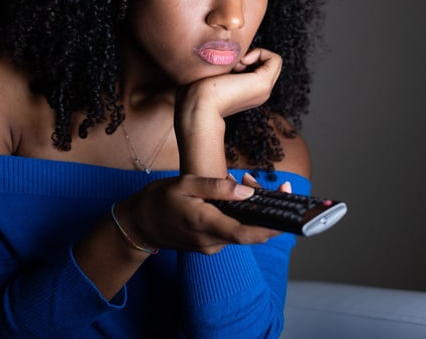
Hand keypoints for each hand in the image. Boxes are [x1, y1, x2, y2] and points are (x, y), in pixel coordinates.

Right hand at [115, 173, 280, 254]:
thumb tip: (246, 190)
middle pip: (250, 232)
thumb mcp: (186, 183)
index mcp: (205, 224)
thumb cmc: (159, 200)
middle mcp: (211, 241)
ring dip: (253, 210)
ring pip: (243, 230)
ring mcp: (210, 246)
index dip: (271, 227)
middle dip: (268, 211)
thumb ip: (217, 187)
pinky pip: (232, 231)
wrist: (138, 225)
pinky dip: (241, 215)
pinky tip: (235, 195)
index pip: (246, 233)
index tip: (288, 215)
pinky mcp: (209, 245)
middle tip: (274, 184)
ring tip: (248, 180)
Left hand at [177, 47, 281, 118]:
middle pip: (267, 64)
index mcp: (249, 93)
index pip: (259, 67)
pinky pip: (275, 59)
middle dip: (253, 55)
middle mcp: (260, 93)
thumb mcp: (213, 76)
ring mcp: (263, 90)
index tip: (229, 64)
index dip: (247, 58)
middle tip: (233, 63)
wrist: (197, 107)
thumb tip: (232, 54)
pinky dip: (261, 52)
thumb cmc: (197, 92)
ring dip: (255, 54)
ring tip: (236, 64)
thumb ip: (224, 67)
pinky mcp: (263, 84)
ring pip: (272, 61)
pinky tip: (243, 60)